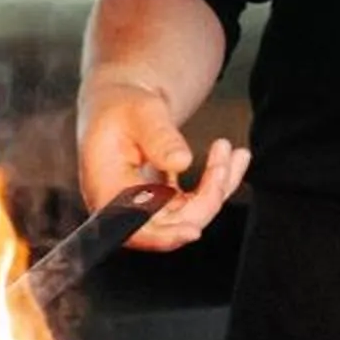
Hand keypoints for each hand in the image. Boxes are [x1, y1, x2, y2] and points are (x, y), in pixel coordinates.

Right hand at [78, 77, 250, 250]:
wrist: (119, 103)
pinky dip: (217, 182)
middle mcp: (124, 206)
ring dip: (217, 186)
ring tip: (230, 151)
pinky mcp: (163, 201)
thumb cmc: (122, 105)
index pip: (133, 227)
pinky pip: (196, 202)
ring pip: (191, 214)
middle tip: (224, 155)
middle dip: (207, 194)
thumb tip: (181, 161)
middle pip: (173, 223)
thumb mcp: (140, 112)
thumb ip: (158, 135)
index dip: (163, 237)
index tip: (193, 232)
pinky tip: (234, 157)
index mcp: (106, 189)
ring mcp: (146, 206)